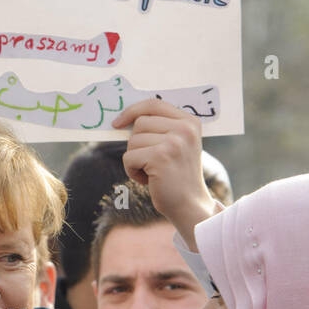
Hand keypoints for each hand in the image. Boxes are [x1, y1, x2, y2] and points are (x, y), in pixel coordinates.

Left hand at [113, 98, 219, 249]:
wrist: (189, 205)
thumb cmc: (177, 176)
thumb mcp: (177, 144)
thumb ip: (160, 128)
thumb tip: (124, 118)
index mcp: (190, 122)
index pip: (154, 104)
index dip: (132, 111)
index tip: (118, 122)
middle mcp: (185, 129)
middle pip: (140, 123)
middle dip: (136, 144)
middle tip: (150, 162)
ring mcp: (174, 142)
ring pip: (132, 141)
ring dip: (135, 159)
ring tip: (151, 172)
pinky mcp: (160, 157)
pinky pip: (129, 157)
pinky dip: (132, 171)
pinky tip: (148, 180)